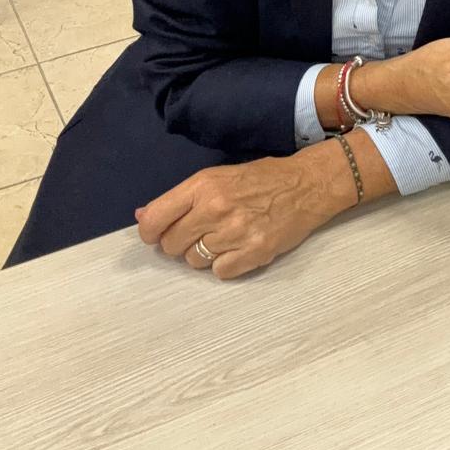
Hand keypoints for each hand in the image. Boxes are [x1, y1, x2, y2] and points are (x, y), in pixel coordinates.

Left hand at [134, 153, 341, 280]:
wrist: (307, 185)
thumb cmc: (261, 178)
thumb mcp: (218, 176)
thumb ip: (181, 198)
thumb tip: (143, 216)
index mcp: (203, 185)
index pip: (156, 219)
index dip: (150, 232)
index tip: (155, 235)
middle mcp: (214, 209)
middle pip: (172, 245)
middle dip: (180, 243)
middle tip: (199, 233)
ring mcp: (234, 233)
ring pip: (194, 261)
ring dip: (204, 254)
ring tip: (224, 238)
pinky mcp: (253, 253)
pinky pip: (219, 273)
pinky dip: (225, 265)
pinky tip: (239, 248)